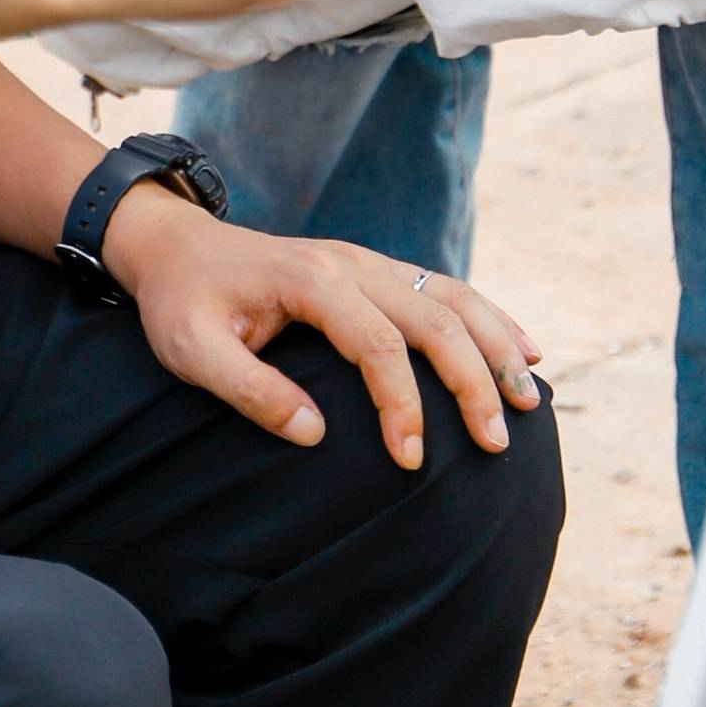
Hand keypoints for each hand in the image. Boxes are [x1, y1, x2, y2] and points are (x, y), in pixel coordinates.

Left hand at [103, 189, 544, 466]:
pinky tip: (525, 349)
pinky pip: (444, 290)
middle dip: (472, 382)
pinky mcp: (375, 270)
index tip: (410, 461)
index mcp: (311, 280)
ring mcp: (368, 262)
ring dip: (497, 347)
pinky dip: (490, 319)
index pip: (377, 344)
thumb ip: (249, 390)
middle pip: (433, 319)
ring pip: (452, 298)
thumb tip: (316, 435)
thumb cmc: (181, 303)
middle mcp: (352, 263)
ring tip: (529, 402)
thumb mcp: (191, 351)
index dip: (401, 404)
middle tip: (495, 444)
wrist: (176, 245)